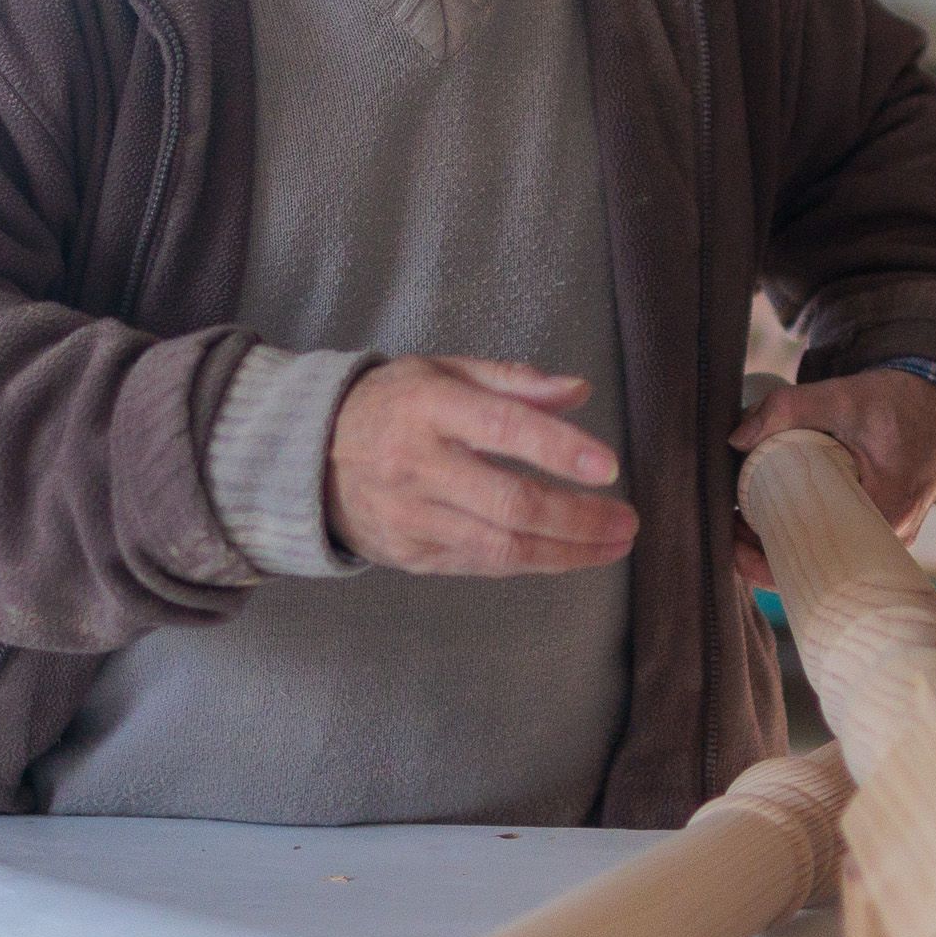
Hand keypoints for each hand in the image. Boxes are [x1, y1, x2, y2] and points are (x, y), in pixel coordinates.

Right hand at [327, 357, 640, 576]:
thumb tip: (578, 391)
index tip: (607, 466)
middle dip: (578, 519)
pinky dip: (531, 562)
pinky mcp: (410, 553)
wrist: (308, 455)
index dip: (558, 448)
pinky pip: (482, 564)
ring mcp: (411, 516)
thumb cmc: (391, 405)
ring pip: (500, 547)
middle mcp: (417, 465)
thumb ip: (513, 381)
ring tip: (613, 545)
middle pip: (509, 503)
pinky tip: (566, 554)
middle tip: (626, 521)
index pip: (502, 427)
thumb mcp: (443, 371)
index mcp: (427, 407)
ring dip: (566, 552)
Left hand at [729, 368, 935, 591]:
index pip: (821, 565)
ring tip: (744, 524)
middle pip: (819, 569)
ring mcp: (890, 539)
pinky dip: (807, 537)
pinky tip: (774, 523)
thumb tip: (736, 439)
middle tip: (729, 528)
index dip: (769, 564)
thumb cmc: (898, 401)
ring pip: (828, 560)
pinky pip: (841, 546)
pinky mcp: (884, 530)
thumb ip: (787, 408)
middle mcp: (892, 539)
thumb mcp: (842, 396)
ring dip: (786, 545)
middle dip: (768, 554)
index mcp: (886, 514)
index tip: (733, 542)